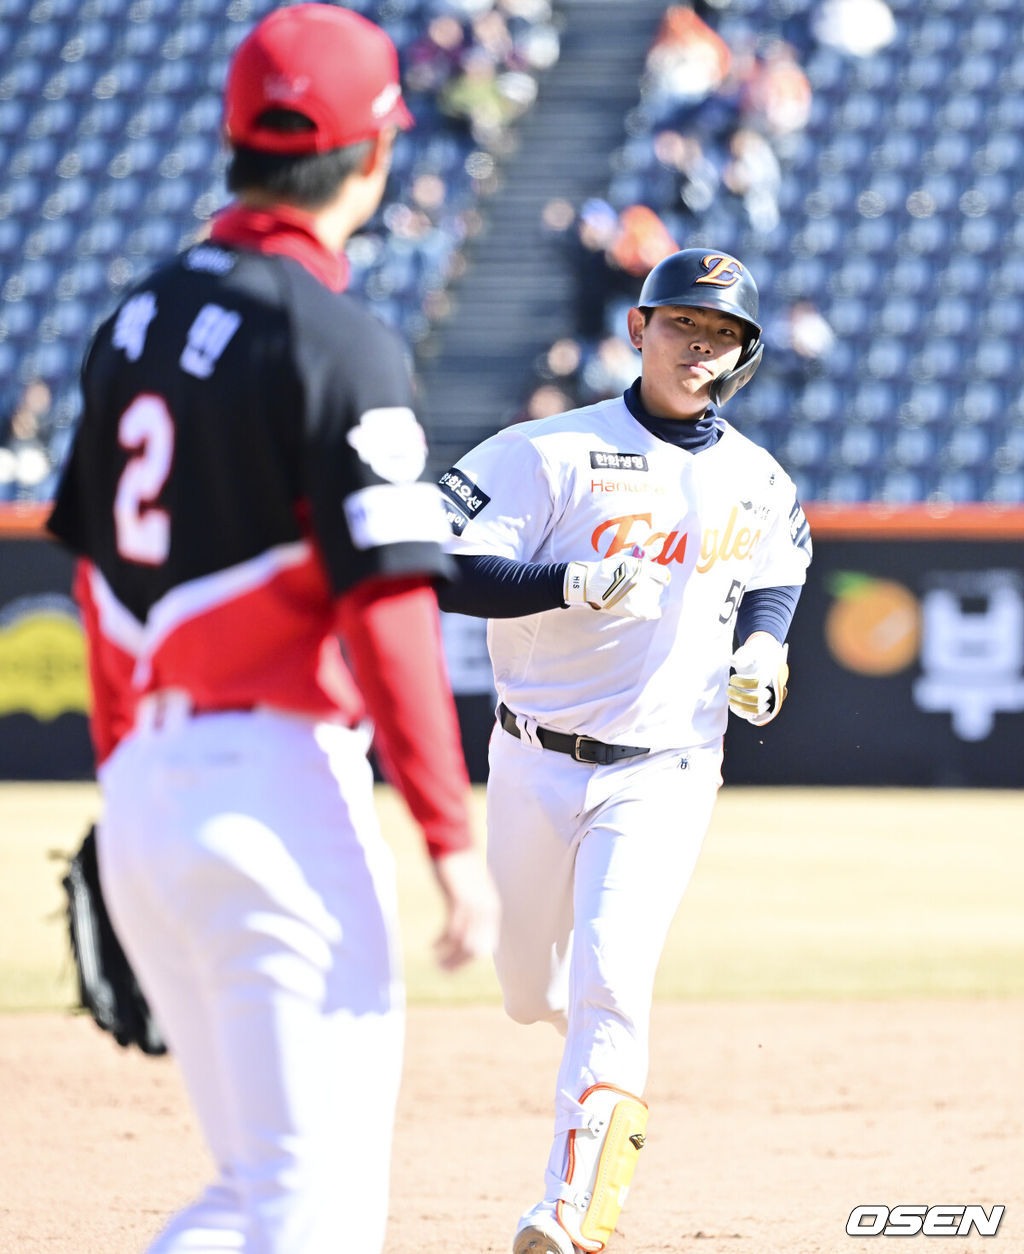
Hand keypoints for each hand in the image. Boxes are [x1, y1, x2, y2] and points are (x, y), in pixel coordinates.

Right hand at [429, 849, 499, 970]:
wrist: (452, 842)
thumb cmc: (459, 865)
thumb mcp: (472, 889)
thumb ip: (473, 906)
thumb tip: (467, 921)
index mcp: (492, 909)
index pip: (487, 945)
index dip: (470, 960)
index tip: (454, 965)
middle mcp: (487, 910)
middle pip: (476, 949)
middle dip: (458, 964)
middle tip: (442, 969)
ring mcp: (474, 905)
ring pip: (463, 944)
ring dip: (448, 957)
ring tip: (435, 962)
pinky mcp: (458, 900)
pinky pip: (451, 931)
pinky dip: (441, 943)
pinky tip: (431, 946)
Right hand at [564, 554, 670, 619]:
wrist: (590, 584)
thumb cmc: (608, 568)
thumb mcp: (626, 557)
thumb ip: (645, 552)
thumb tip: (660, 544)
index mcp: (643, 567)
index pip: (664, 575)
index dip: (660, 576)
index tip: (655, 578)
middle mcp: (644, 582)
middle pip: (659, 587)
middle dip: (651, 585)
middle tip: (638, 586)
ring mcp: (640, 597)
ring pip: (655, 599)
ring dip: (648, 597)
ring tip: (635, 595)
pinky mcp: (636, 610)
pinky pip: (653, 612)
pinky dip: (651, 611)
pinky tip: (642, 607)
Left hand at [728, 634, 788, 725]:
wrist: (762, 661)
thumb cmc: (754, 656)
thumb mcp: (749, 653)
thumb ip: (741, 658)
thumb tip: (731, 660)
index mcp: (769, 675)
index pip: (758, 683)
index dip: (742, 682)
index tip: (732, 678)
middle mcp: (772, 688)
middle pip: (758, 699)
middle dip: (740, 695)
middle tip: (728, 689)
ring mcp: (768, 698)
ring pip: (757, 710)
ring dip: (740, 705)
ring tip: (730, 697)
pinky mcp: (762, 705)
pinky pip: (754, 715)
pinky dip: (742, 713)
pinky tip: (732, 705)